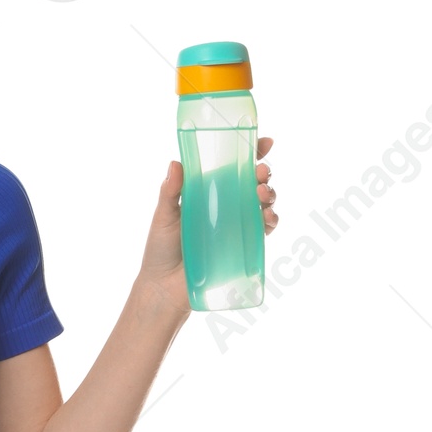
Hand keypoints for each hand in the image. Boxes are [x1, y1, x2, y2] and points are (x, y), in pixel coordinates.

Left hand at [134, 136, 277, 319]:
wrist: (164, 289)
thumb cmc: (160, 250)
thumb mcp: (164, 216)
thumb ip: (170, 192)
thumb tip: (175, 163)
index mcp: (208, 192)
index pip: (232, 167)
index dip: (251, 152)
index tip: (265, 143)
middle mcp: (225, 206)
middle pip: (252, 182)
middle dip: (263, 172)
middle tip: (261, 172)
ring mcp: (235, 226)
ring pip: (262, 203)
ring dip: (269, 194)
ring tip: (262, 194)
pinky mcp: (242, 247)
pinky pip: (263, 230)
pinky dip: (271, 220)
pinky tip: (267, 216)